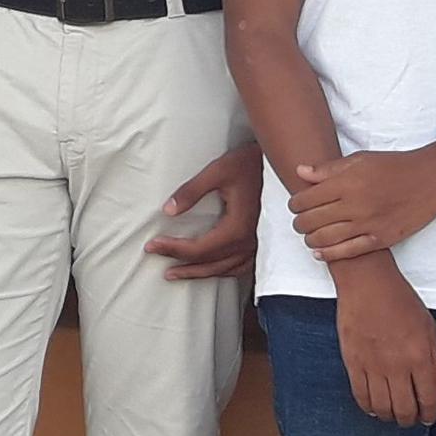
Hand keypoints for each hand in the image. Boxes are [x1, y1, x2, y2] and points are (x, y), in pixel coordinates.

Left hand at [144, 141, 263, 282]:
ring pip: (225, 269)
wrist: (283, 163)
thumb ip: (191, 191)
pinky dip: (222, 271)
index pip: (198, 248)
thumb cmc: (251, 164)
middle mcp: (249, 242)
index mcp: (237, 228)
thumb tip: (168, 210)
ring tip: (178, 273)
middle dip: (180, 263)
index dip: (173, 249)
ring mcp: (258, 245)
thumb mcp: (218, 171)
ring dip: (200, 273)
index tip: (152, 245)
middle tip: (156, 258)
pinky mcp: (264, 242)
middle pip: (210, 263)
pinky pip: (241, 266)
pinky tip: (212, 269)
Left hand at [290, 144, 435, 263]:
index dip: (295, 204)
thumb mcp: (361, 159)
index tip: (294, 205)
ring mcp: (368, 224)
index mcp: (347, 182)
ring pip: (325, 239)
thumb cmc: (395, 166)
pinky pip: (348, 252)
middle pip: (312, 221)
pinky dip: (329, 255)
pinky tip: (319, 253)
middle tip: (298, 222)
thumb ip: (329, 169)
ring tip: (308, 237)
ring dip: (310, 240)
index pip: (307, 199)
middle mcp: (355, 204)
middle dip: (299, 223)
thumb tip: (301, 172)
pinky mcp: (380, 239)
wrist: (431, 178)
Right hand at [331, 254, 435, 426]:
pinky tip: (374, 406)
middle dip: (410, 420)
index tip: (429, 417)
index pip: (429, 399)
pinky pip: (360, 396)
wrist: (367, 284)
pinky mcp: (353, 363)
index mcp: (420, 356)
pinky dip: (368, 407)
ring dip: (390, 416)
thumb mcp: (429, 328)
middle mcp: (397, 366)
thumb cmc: (400, 300)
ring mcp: (373, 366)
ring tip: (393, 413)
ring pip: (382, 408)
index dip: (431, 414)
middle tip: (411, 418)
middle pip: (405, 409)